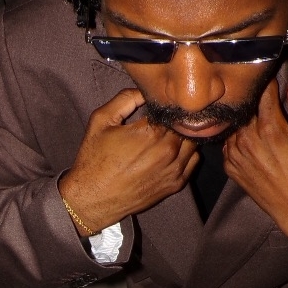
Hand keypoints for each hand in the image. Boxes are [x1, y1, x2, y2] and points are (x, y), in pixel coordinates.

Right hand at [58, 89, 198, 233]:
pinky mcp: (176, 184)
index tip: (157, 106)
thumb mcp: (101, 120)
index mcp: (150, 132)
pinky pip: (194, 161)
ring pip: (193, 141)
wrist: (93, 198)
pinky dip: (187, 153)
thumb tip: (145, 89)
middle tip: (163, 119)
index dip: (165, 105)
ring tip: (168, 134)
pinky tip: (172, 151)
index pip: (171, 109)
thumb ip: (125, 98)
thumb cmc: (94, 160)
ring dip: (183, 135)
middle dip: (176, 119)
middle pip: (184, 125)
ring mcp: (174, 169)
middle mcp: (167, 151)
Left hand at [223, 73, 287, 250]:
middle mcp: (249, 140)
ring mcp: (236, 156)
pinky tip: (251, 138)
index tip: (271, 73)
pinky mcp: (231, 169)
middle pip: (245, 106)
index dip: (268, 80)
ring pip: (234, 123)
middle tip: (264, 95)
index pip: (263, 91)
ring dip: (244, 117)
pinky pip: (228, 142)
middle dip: (254, 98)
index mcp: (272, 128)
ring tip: (257, 117)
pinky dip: (237, 136)